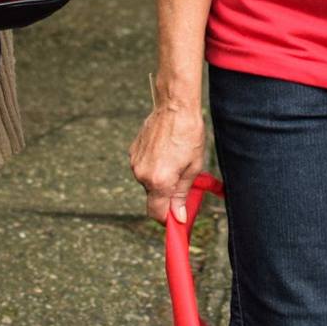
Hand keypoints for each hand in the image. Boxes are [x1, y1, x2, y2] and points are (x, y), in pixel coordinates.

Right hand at [131, 103, 205, 221]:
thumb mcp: (193, 167)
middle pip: (153, 197)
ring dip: (161, 179)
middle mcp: (142, 174)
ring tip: (176, 160)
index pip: (157, 213)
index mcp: (159, 181)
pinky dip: (154, 166)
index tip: (176, 217)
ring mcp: (135, 163)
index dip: (167, 219)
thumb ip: (182, 194)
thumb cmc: (189, 134)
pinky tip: (166, 152)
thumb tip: (178, 215)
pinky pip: (143, 167)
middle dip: (167, 195)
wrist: (175, 106)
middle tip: (183, 182)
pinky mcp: (133, 152)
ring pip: (148, 182)